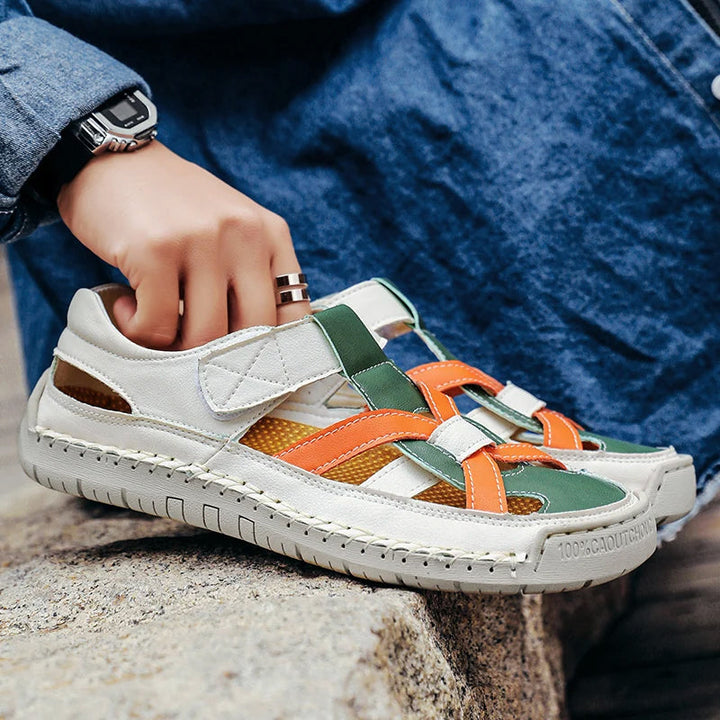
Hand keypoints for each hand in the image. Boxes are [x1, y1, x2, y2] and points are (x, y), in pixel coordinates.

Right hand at [57, 142, 309, 349]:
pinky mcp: (155, 249)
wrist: (111, 158)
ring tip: (153, 323)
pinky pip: (157, 325)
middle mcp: (245, 234)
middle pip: (252, 332)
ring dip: (173, 345)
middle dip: (220, 355)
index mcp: (271, 234)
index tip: (247, 366)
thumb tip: (258, 350)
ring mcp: (201, 240)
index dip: (275, 352)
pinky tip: (127, 308)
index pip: (295, 313)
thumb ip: (252, 275)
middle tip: (190, 349)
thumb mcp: (231, 229)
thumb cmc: (174, 210)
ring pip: (204, 335)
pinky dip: (138, 331)